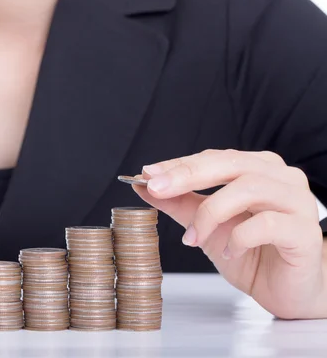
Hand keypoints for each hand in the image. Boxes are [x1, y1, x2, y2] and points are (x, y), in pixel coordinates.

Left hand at [132, 149, 325, 318]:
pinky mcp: (305, 231)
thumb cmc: (251, 253)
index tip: (147, 174)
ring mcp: (297, 202)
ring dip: (210, 213)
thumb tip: (143, 185)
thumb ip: (179, 203)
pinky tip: (230, 251)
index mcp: (257, 168)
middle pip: (230, 164)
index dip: (179, 165)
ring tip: (193, 237)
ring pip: (248, 189)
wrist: (287, 291)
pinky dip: (239, 237)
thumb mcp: (205, 225)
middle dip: (187, 175)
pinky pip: (267, 224)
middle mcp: (280, 177)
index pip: (213, 158)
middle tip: (157, 189)